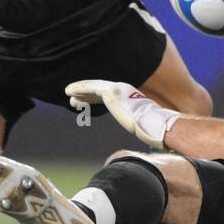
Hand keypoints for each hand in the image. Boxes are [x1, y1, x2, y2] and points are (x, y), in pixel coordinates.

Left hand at [65, 80, 179, 148]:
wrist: (153, 123)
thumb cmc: (150, 128)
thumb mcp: (140, 125)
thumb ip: (137, 124)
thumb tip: (143, 135)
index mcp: (129, 96)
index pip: (107, 97)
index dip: (94, 99)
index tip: (84, 102)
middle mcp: (122, 89)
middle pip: (99, 91)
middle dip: (86, 95)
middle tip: (74, 100)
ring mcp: (116, 89)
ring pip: (93, 88)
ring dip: (80, 91)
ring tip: (69, 95)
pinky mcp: (110, 91)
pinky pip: (90, 88)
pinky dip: (79, 88)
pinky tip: (69, 91)